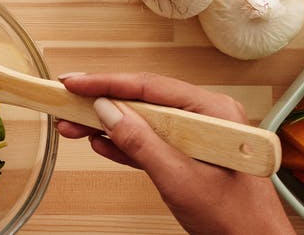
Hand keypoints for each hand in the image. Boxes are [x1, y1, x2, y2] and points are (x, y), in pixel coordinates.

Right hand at [55, 72, 293, 234]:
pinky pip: (151, 141)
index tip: (74, 83)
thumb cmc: (237, 219)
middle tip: (65, 104)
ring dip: (107, 125)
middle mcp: (206, 116)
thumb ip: (141, 142)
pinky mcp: (190, 155)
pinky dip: (124, 143)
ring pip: (142, 121)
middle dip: (101, 104)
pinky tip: (100, 142)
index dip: (106, 84)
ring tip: (73, 126)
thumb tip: (107, 110)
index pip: (150, 86)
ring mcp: (198, 135)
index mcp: (213, 111)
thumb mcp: (180, 180)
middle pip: (143, 101)